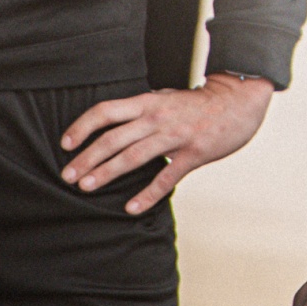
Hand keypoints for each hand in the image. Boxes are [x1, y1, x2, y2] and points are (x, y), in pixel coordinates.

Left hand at [59, 72, 272, 213]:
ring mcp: (175, 136)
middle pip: (113, 138)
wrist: (240, 100)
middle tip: (67, 176)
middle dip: (87, 158)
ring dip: (107, 172)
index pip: (106, 111)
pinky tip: (131, 208)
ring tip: (87, 187)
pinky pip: (166, 177)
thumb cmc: (201, 102)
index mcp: (149, 102)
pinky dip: (147, 194)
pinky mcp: (193, 153)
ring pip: (134, 156)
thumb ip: (144, 108)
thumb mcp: (168, 97)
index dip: (82, 126)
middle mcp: (157, 118)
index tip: (66, 143)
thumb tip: (118, 120)